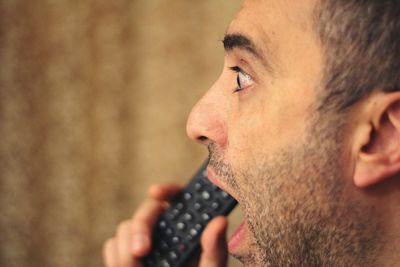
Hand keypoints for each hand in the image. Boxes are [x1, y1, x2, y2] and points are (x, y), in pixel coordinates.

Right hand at [102, 183, 227, 266]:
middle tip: (141, 250)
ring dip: (126, 250)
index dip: (166, 190)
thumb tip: (220, 221)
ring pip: (125, 228)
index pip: (176, 196)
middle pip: (146, 211)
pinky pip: (112, 246)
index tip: (155, 192)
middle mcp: (164, 226)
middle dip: (140, 227)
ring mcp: (143, 238)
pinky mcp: (124, 251)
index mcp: (186, 224)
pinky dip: (115, 257)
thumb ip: (215, 248)